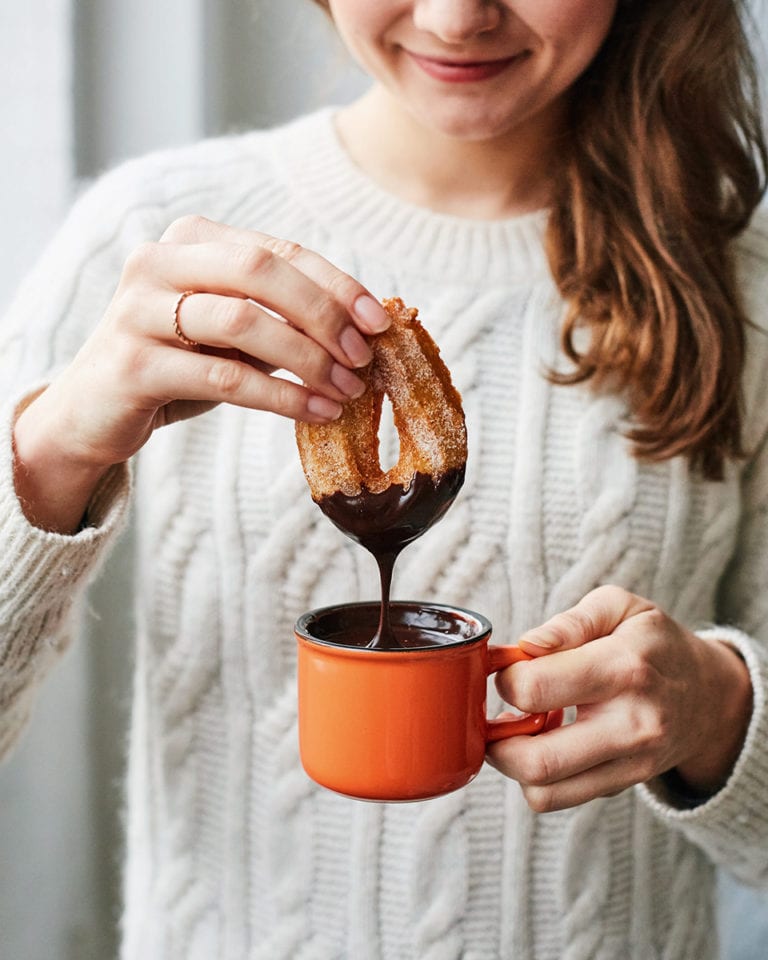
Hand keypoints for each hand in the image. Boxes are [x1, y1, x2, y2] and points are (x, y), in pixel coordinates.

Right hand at [13, 215, 389, 531]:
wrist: (92, 412)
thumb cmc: (177, 365)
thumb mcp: (231, 332)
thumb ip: (281, 318)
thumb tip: (364, 328)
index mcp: (190, 240)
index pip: (278, 250)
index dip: (336, 284)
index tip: (380, 320)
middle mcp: (159, 261)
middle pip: (261, 272)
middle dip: (324, 314)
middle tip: (363, 357)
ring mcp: (139, 310)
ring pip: (244, 323)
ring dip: (307, 359)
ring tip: (346, 390)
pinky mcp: (134, 364)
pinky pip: (224, 378)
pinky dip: (280, 396)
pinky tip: (315, 412)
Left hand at [486, 585, 752, 811]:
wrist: (710, 695)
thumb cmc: (654, 644)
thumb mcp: (620, 608)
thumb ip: (570, 622)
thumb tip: (526, 646)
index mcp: (624, 668)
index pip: (535, 689)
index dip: (505, 678)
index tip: (509, 668)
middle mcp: (630, 725)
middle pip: (536, 761)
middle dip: (495, 739)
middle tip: (498, 712)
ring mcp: (630, 763)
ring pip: (544, 792)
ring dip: (512, 764)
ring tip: (519, 731)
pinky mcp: (624, 785)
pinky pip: (560, 798)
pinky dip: (538, 776)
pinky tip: (547, 742)